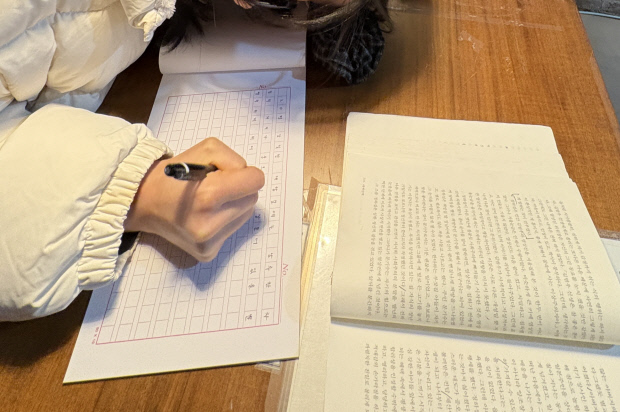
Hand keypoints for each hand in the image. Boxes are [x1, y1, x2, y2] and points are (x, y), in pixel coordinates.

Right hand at [124, 138, 264, 261]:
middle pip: (252, 198)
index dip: (245, 173)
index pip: (256, 181)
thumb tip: (248, 177)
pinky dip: (223, 220)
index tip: (229, 174)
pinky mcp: (207, 253)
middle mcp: (209, 223)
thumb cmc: (173, 174)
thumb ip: (232, 159)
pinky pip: (232, 230)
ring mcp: (208, 242)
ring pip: (245, 215)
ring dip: (233, 204)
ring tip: (208, 201)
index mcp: (208, 195)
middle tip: (215, 186)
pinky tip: (204, 215)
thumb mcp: (204, 150)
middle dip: (239, 189)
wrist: (143, 202)